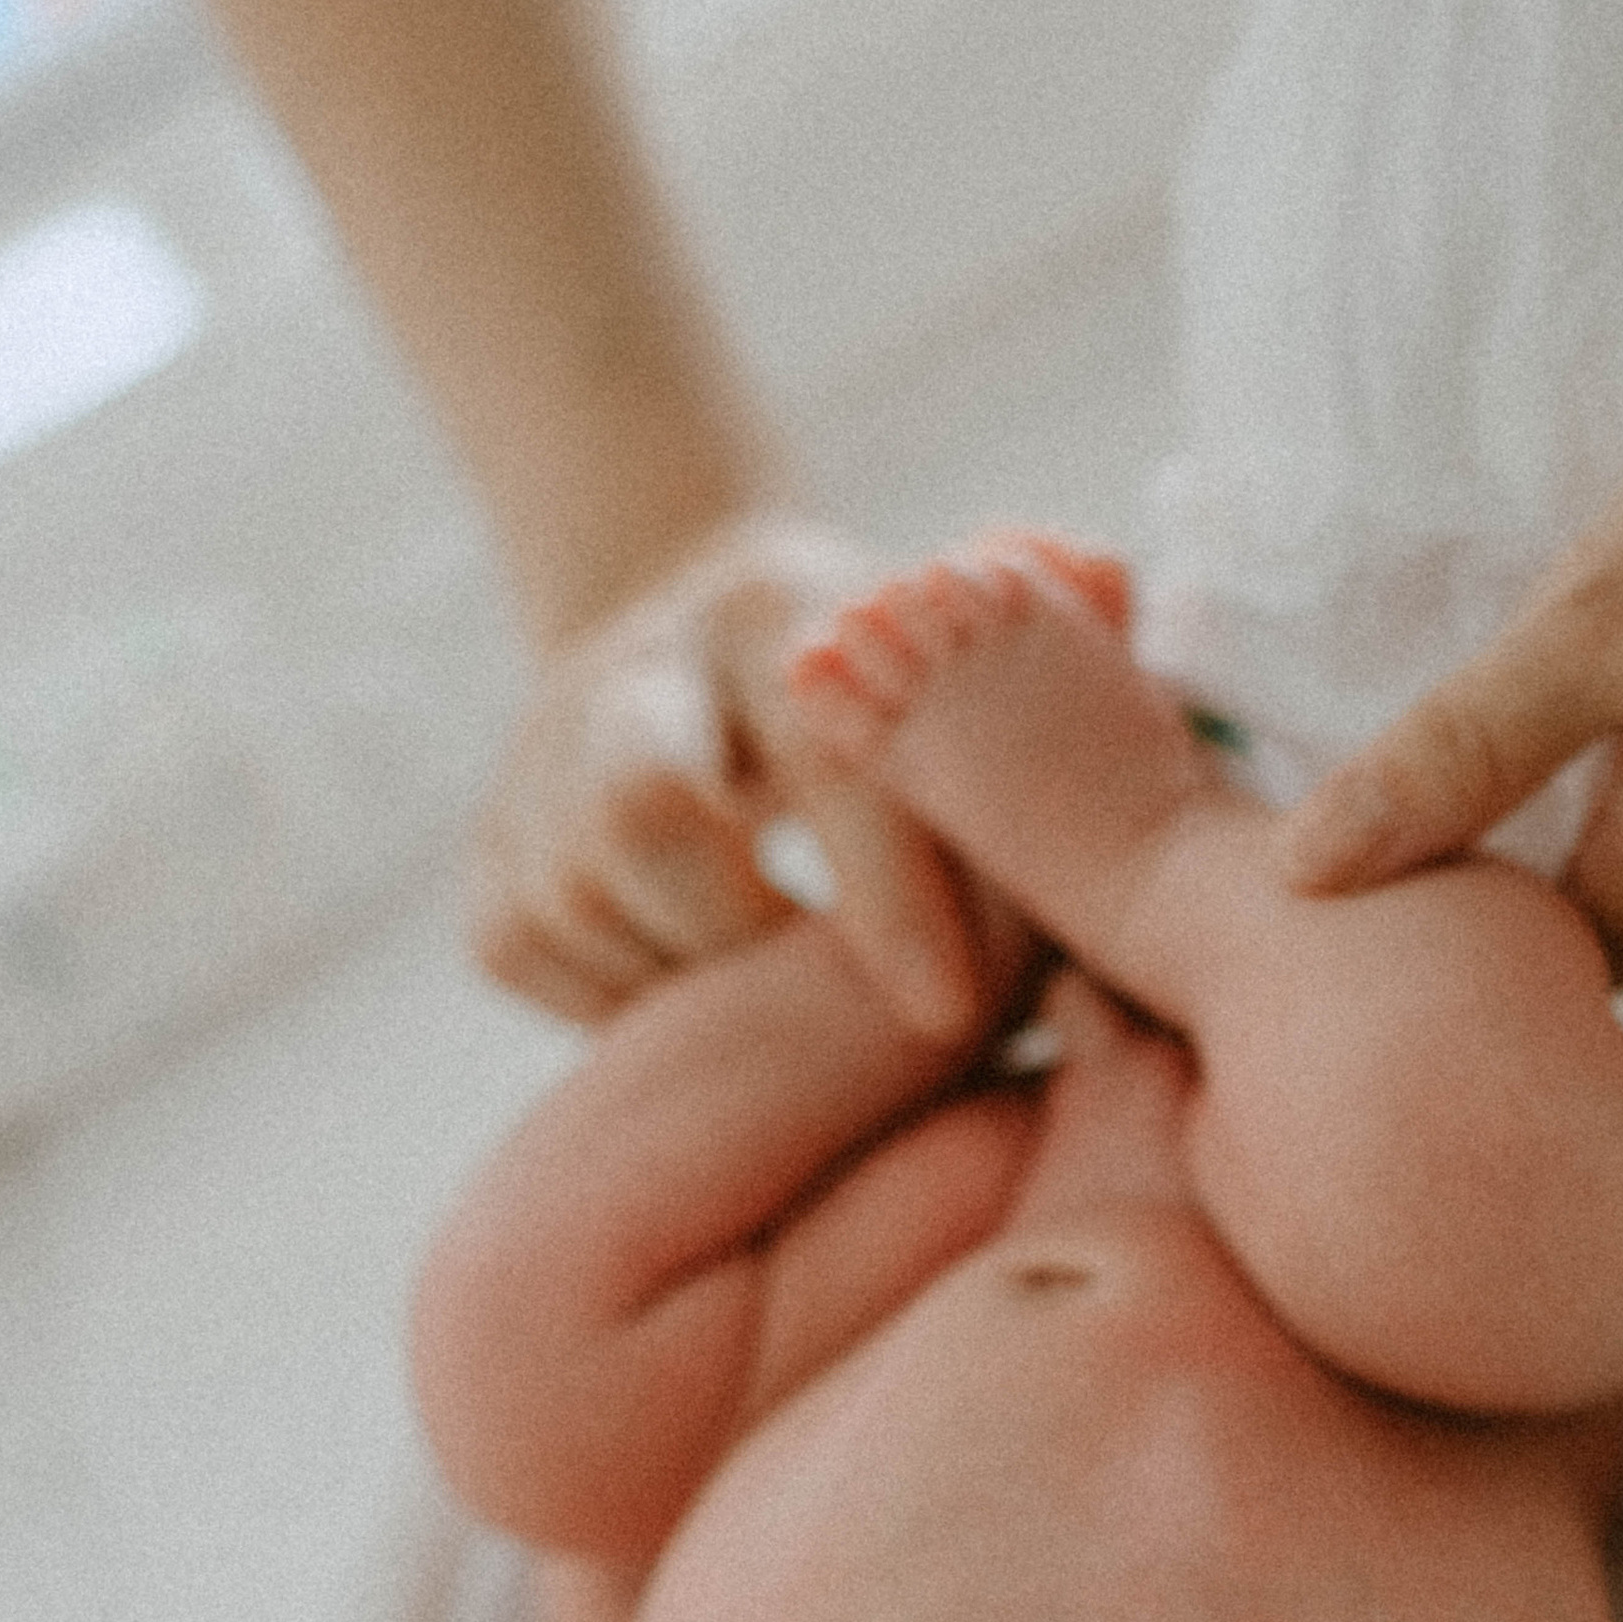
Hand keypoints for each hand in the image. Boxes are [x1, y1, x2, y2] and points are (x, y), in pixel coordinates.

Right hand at [468, 511, 997, 1035]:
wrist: (716, 647)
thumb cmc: (900, 707)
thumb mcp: (972, 674)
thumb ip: (1049, 704)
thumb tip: (1134, 772)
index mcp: (779, 606)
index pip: (821, 753)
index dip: (886, 891)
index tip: (947, 1012)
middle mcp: (639, 663)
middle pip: (643, 812)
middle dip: (748, 939)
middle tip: (830, 1015)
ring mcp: (541, 751)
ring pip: (576, 899)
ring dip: (688, 982)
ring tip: (778, 1009)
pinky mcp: (487, 844)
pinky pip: (520, 951)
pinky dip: (612, 1002)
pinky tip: (698, 991)